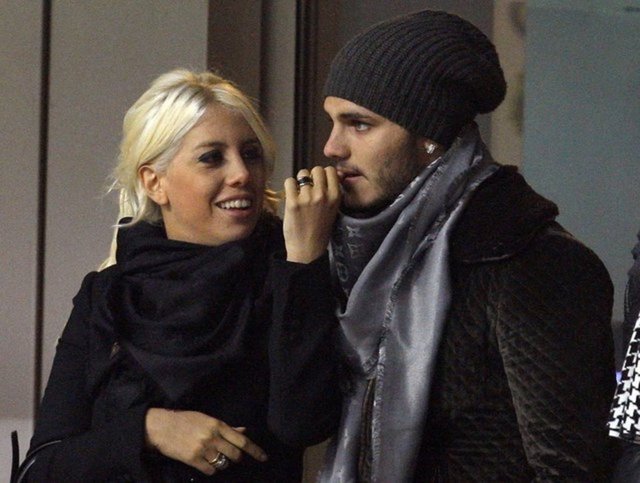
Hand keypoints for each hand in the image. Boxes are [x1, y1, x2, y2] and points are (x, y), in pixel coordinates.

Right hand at [145, 408, 266, 474]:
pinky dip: (210, 469)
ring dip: (222, 463)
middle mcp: (213, 437)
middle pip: (235, 454)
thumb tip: (244, 430)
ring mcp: (203, 449)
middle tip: (231, 456)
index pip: (242, 440)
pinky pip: (210, 470)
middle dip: (237, 458)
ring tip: (214, 456)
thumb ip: (226, 427)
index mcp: (218, 424)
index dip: (255, 450)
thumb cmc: (186, 420)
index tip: (264, 457)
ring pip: (223, 464)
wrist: (162, 426)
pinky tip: (204, 462)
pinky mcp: (192, 459)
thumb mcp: (207, 419)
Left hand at [283, 166, 340, 262]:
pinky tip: (291, 196)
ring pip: (302, 174)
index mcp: (335, 196)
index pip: (330, 170)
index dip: (324, 174)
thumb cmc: (320, 230)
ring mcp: (307, 198)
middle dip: (312, 176)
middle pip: (316, 169)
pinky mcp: (293, 202)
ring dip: (300, 181)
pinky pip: (289, 182)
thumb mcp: (333, 210)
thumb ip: (331, 192)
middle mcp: (323, 195)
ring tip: (299, 193)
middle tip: (308, 188)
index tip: (320, 182)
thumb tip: (329, 174)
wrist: (308, 248)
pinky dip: (289, 187)